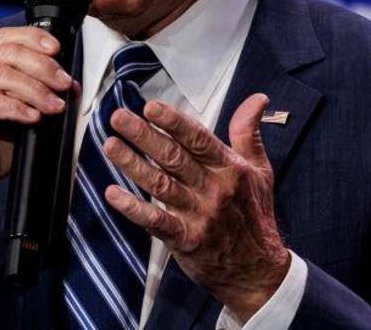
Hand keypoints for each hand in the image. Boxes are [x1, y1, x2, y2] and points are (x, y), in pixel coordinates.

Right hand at [0, 27, 72, 269]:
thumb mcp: (19, 113)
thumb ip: (35, 93)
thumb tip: (68, 82)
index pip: (5, 36)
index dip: (34, 38)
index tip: (59, 50)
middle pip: (6, 53)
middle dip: (42, 67)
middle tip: (65, 84)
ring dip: (33, 89)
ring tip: (55, 106)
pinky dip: (15, 107)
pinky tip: (33, 117)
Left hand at [101, 93, 287, 322]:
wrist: (258, 270)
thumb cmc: (255, 216)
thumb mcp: (260, 170)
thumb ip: (249, 133)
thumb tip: (257, 98)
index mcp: (230, 169)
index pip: (198, 139)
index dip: (174, 122)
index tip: (150, 107)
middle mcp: (214, 189)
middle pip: (174, 157)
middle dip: (144, 135)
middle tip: (118, 117)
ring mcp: (199, 215)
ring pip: (160, 184)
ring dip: (132, 164)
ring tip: (110, 145)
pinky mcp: (185, 240)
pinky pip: (156, 221)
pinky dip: (133, 207)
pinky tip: (112, 194)